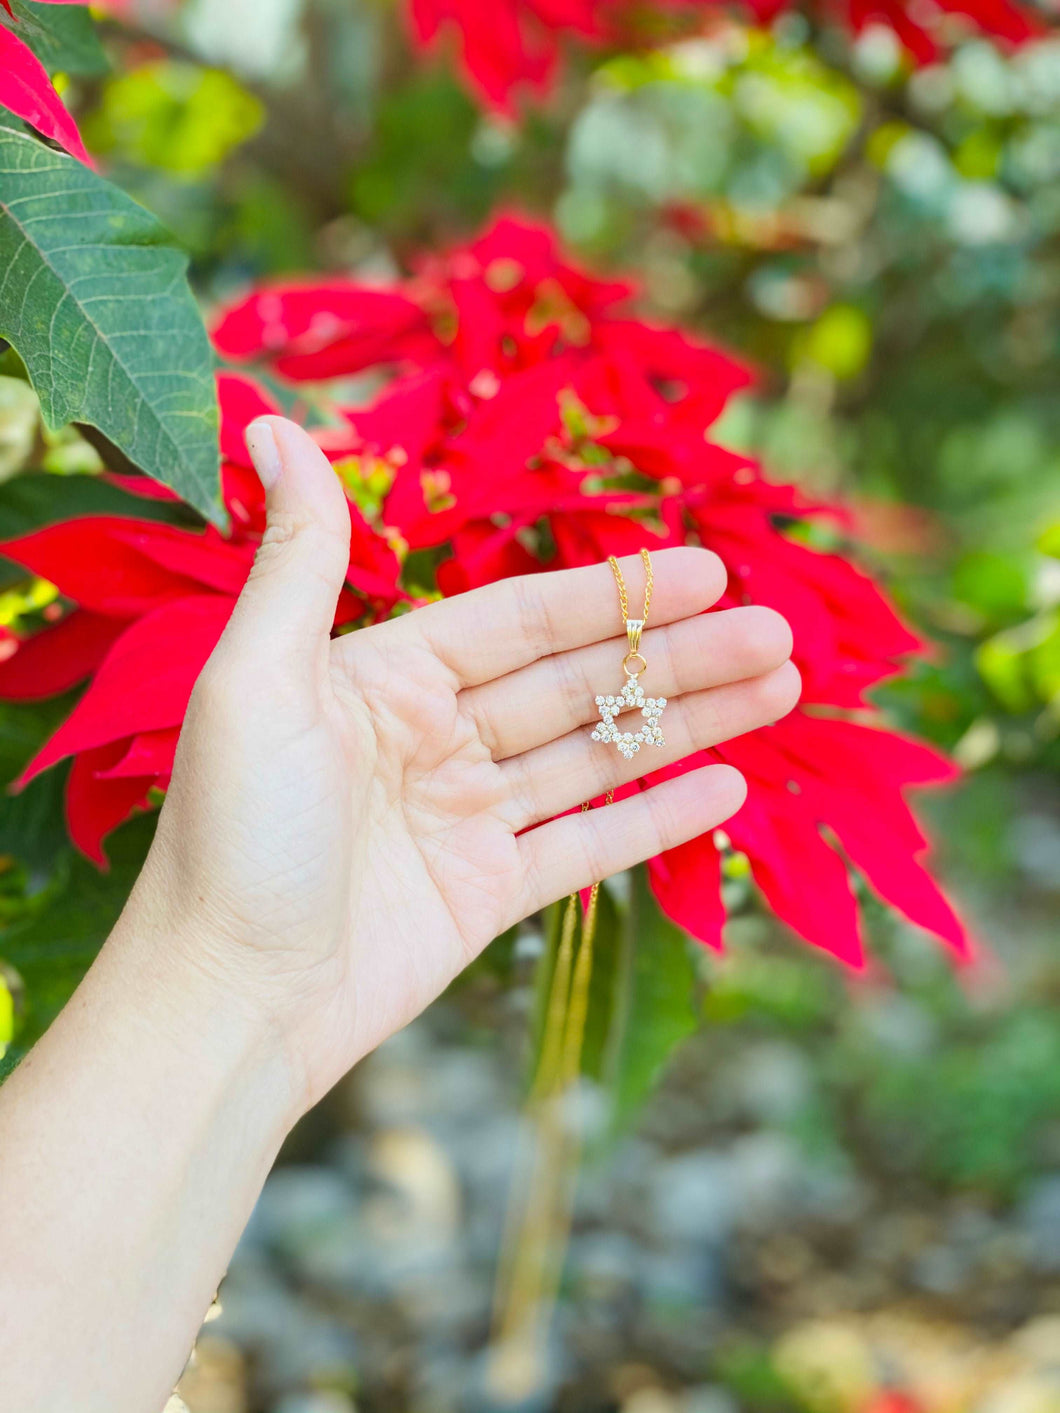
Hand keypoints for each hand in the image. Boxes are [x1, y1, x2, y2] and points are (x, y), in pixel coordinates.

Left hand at [125, 418, 797, 1114]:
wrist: (226, 1002)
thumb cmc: (233, 834)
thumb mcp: (257, 678)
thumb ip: (301, 557)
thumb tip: (271, 419)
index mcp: (384, 677)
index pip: (521, 620)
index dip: (616, 595)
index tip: (707, 570)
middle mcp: (432, 739)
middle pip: (577, 684)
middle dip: (678, 657)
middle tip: (777, 633)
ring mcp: (465, 819)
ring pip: (596, 757)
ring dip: (687, 723)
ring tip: (780, 688)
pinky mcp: (487, 895)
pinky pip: (587, 846)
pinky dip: (655, 818)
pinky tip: (726, 786)